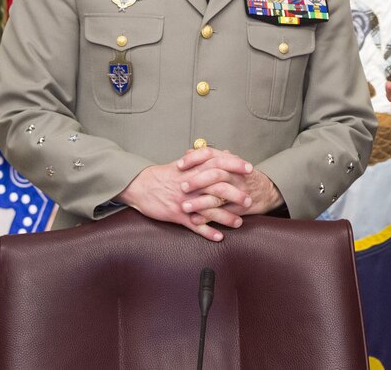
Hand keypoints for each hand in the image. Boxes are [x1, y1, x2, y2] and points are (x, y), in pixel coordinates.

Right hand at [117, 161, 240, 241]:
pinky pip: (195, 226)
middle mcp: (192, 185)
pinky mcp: (177, 214)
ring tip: (239, 222)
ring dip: (226, 217)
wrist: (140, 186)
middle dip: (236, 195)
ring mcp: (185, 200)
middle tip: (249, 200)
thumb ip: (205, 160)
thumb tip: (225, 154)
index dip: (235, 166)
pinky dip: (208, 232)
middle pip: (219, 188)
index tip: (250, 169)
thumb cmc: (164, 175)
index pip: (219, 163)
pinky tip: (219, 237)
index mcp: (194, 170)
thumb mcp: (185, 164)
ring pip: (210, 210)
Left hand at [177, 147, 283, 221]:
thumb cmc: (242, 176)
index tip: (179, 164)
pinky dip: (208, 218)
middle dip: (197, 181)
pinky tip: (195, 220)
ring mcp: (238, 192)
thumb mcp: (228, 163)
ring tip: (184, 207)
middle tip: (182, 187)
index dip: (194, 159)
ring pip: (218, 196)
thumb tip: (189, 151)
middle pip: (215, 174)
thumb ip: (209, 158)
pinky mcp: (239, 208)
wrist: (266, 191)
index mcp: (230, 162)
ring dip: (199, 202)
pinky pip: (222, 213)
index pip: (211, 154)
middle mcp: (235, 175)